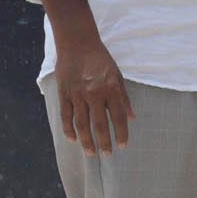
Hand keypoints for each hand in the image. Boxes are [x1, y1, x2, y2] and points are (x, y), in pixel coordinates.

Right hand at [54, 32, 133, 155]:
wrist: (78, 42)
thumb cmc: (100, 59)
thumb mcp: (118, 75)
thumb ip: (124, 97)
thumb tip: (132, 117)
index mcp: (111, 88)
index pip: (118, 116)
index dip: (121, 132)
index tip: (123, 145)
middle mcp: (95, 93)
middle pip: (100, 124)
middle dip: (104, 142)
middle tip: (107, 155)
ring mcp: (78, 94)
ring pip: (82, 123)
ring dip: (86, 140)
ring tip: (90, 152)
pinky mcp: (64, 93)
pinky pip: (66, 115)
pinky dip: (68, 129)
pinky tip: (73, 139)